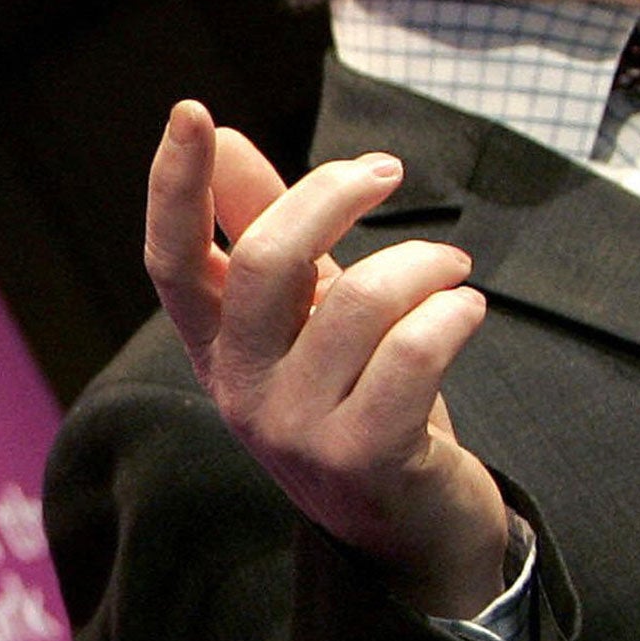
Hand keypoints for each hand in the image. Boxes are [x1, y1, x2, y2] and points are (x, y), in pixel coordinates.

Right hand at [143, 99, 508, 618]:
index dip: (174, 185)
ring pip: (358, 302)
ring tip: (453, 269)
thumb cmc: (357, 396)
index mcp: (215, 345)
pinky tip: (467, 309)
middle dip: (330, 195)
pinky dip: (451, 314)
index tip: (191, 110)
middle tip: (386, 171)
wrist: (412, 530)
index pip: (172, 259)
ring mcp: (296, 430)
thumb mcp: (306, 310)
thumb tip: (222, 138)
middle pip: (264, 261)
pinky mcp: (364, 460)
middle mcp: (240, 388)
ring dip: (422, 262)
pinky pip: (412, 355)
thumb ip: (262, 226)